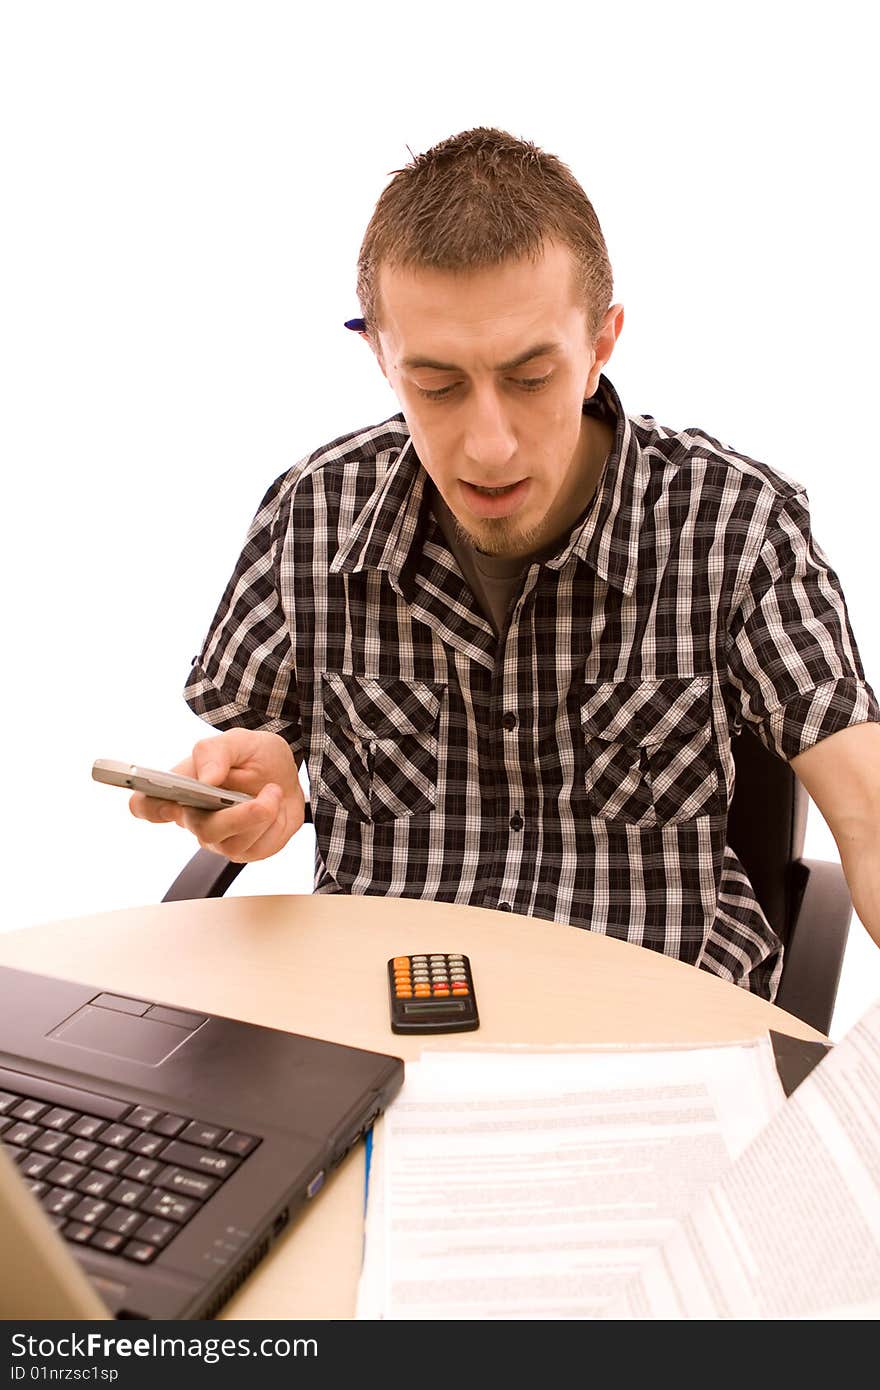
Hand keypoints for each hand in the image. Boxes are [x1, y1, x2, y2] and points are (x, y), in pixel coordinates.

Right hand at [128, 730, 305, 861]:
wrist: (286, 774)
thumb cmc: (253, 756)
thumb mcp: (238, 741)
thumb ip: (215, 752)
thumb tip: (205, 778)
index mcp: (180, 789)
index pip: (146, 805)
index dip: (149, 808)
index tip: (170, 802)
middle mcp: (194, 818)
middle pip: (201, 829)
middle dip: (237, 815)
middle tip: (266, 794)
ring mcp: (219, 839)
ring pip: (232, 844)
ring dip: (262, 815)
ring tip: (274, 791)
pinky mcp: (245, 851)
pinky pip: (258, 849)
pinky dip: (275, 827)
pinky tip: (277, 808)